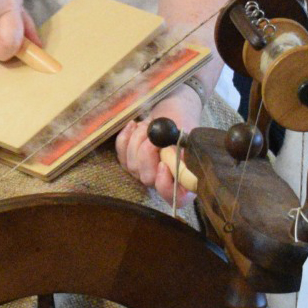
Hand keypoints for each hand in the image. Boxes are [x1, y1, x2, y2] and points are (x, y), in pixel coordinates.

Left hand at [115, 86, 204, 201]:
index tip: (163, 164)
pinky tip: (134, 125)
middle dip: (147, 153)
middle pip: (148, 179)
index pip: (177, 199)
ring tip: (149, 125)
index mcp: (185, 179)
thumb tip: (172, 160)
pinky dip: (126, 137)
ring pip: (132, 165)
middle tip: (153, 134)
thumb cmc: (183, 120)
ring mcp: (146, 171)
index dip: (166, 187)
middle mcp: (164, 179)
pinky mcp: (131, 160)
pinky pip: (121, 154)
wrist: (171, 108)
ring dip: (138, 140)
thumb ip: (183, 151)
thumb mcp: (187, 133)